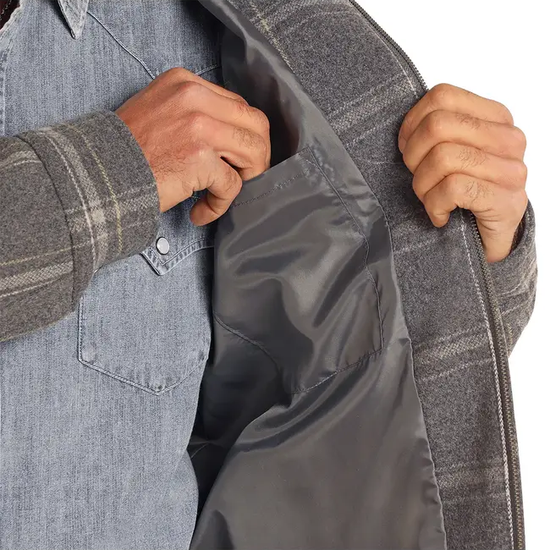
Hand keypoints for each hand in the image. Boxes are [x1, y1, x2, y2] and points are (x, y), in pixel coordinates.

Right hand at [116, 67, 270, 224]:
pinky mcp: (199, 157)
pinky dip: (220, 205)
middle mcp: (194, 98)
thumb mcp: (160, 111)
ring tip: (221, 194)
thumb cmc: (126, 151)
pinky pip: (232, 185)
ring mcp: (199, 126)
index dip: (245, 136)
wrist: (96, 173)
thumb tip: (232, 134)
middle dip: (257, 156)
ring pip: (254, 152)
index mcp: (186, 83)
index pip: (239, 106)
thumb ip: (196, 113)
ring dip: (246, 180)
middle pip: (256, 125)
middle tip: (243, 177)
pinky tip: (200, 212)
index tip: (237, 158)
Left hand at [398, 83, 527, 262]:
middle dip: (414, 157)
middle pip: (437, 126)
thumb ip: (436, 132)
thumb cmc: (463, 196)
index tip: (407, 150)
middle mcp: (508, 138)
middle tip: (418, 179)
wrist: (489, 241)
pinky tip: (440, 216)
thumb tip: (404, 129)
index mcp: (495, 118)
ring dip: (423, 186)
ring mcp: (511, 169)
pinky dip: (435, 206)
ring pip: (442, 157)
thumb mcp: (449, 155)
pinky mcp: (506, 200)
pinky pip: (453, 188)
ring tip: (430, 200)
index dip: (412, 124)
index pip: (442, 96)